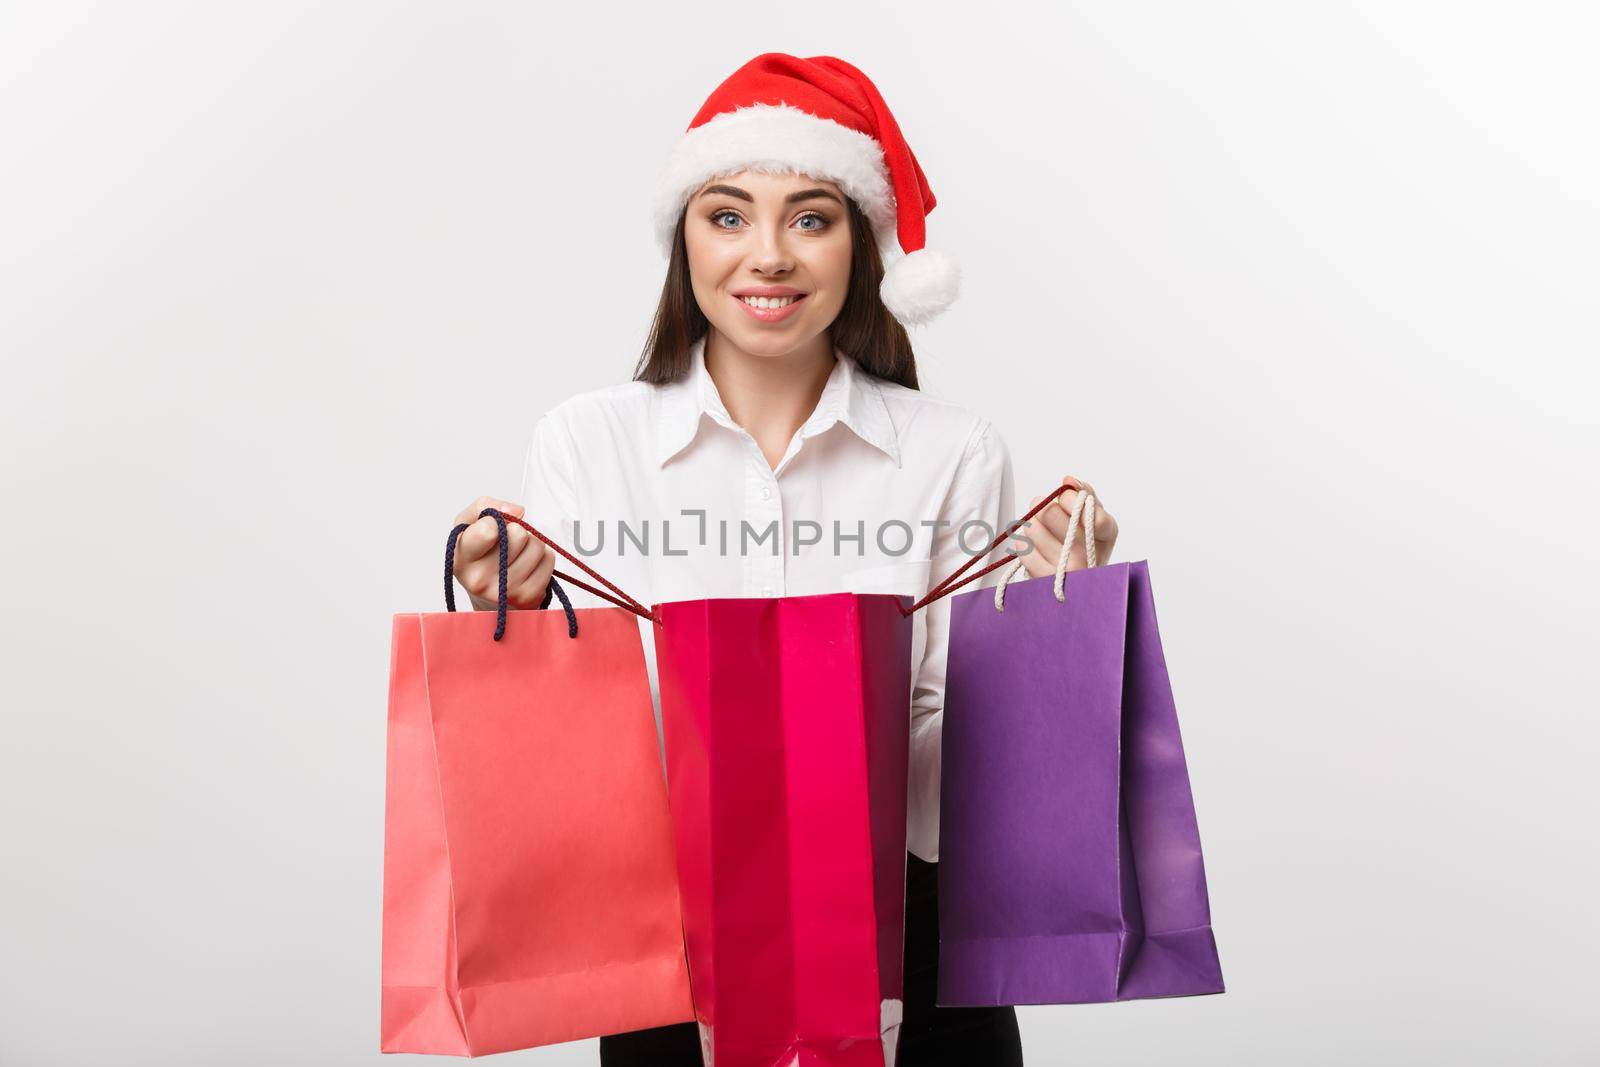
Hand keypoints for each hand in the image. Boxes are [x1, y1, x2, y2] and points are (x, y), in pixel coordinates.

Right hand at [450, 496, 554, 610]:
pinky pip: (548, 560)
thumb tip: (517, 512)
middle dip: (516, 531)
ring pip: (537, 545)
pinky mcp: (529, 597)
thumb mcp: (468, 525)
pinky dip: (541, 558)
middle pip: (518, 534)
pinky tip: (527, 566)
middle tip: (506, 543)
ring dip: (530, 543)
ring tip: (516, 554)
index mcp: (461, 559)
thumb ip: (484, 506)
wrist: (488, 599)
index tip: (492, 527)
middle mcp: (480, 580)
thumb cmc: (478, 555)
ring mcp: (506, 591)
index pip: (488, 530)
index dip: (495, 520)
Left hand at [1015, 476, 1118, 578]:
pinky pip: (1022, 547)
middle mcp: (1087, 557)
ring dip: (1033, 524)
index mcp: (1106, 535)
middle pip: (1050, 513)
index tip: (1064, 496)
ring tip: (1042, 531)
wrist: (1076, 583)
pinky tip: (1036, 549)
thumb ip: (1084, 494)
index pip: (1091, 515)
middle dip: (1044, 506)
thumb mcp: (1093, 517)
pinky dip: (1024, 544)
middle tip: (1045, 508)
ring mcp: (1065, 572)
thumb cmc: (1085, 543)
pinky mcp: (1042, 581)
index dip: (1070, 500)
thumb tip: (1068, 481)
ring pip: (1033, 528)